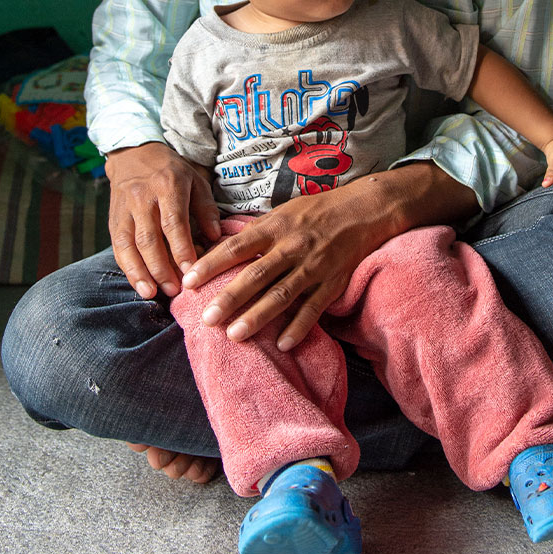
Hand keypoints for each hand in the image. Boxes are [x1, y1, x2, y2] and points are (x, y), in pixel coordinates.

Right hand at [105, 142, 220, 298]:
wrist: (133, 155)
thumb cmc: (170, 171)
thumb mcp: (195, 180)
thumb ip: (206, 209)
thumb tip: (215, 238)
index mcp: (167, 186)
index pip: (173, 222)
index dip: (181, 249)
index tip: (191, 272)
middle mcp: (142, 198)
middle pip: (149, 238)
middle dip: (161, 267)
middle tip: (174, 290)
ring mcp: (125, 209)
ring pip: (129, 245)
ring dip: (141, 272)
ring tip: (153, 293)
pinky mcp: (113, 219)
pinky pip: (118, 246)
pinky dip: (127, 268)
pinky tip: (138, 284)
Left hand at [181, 162, 476, 349]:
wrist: (363, 210)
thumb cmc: (316, 211)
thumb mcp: (282, 212)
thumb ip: (256, 233)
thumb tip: (220, 249)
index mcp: (275, 226)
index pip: (237, 247)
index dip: (211, 264)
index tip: (188, 282)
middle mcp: (292, 246)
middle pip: (256, 275)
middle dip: (230, 298)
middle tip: (206, 318)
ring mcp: (313, 266)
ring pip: (282, 295)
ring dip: (258, 317)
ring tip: (235, 335)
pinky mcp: (333, 282)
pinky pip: (314, 308)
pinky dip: (299, 326)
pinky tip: (283, 343)